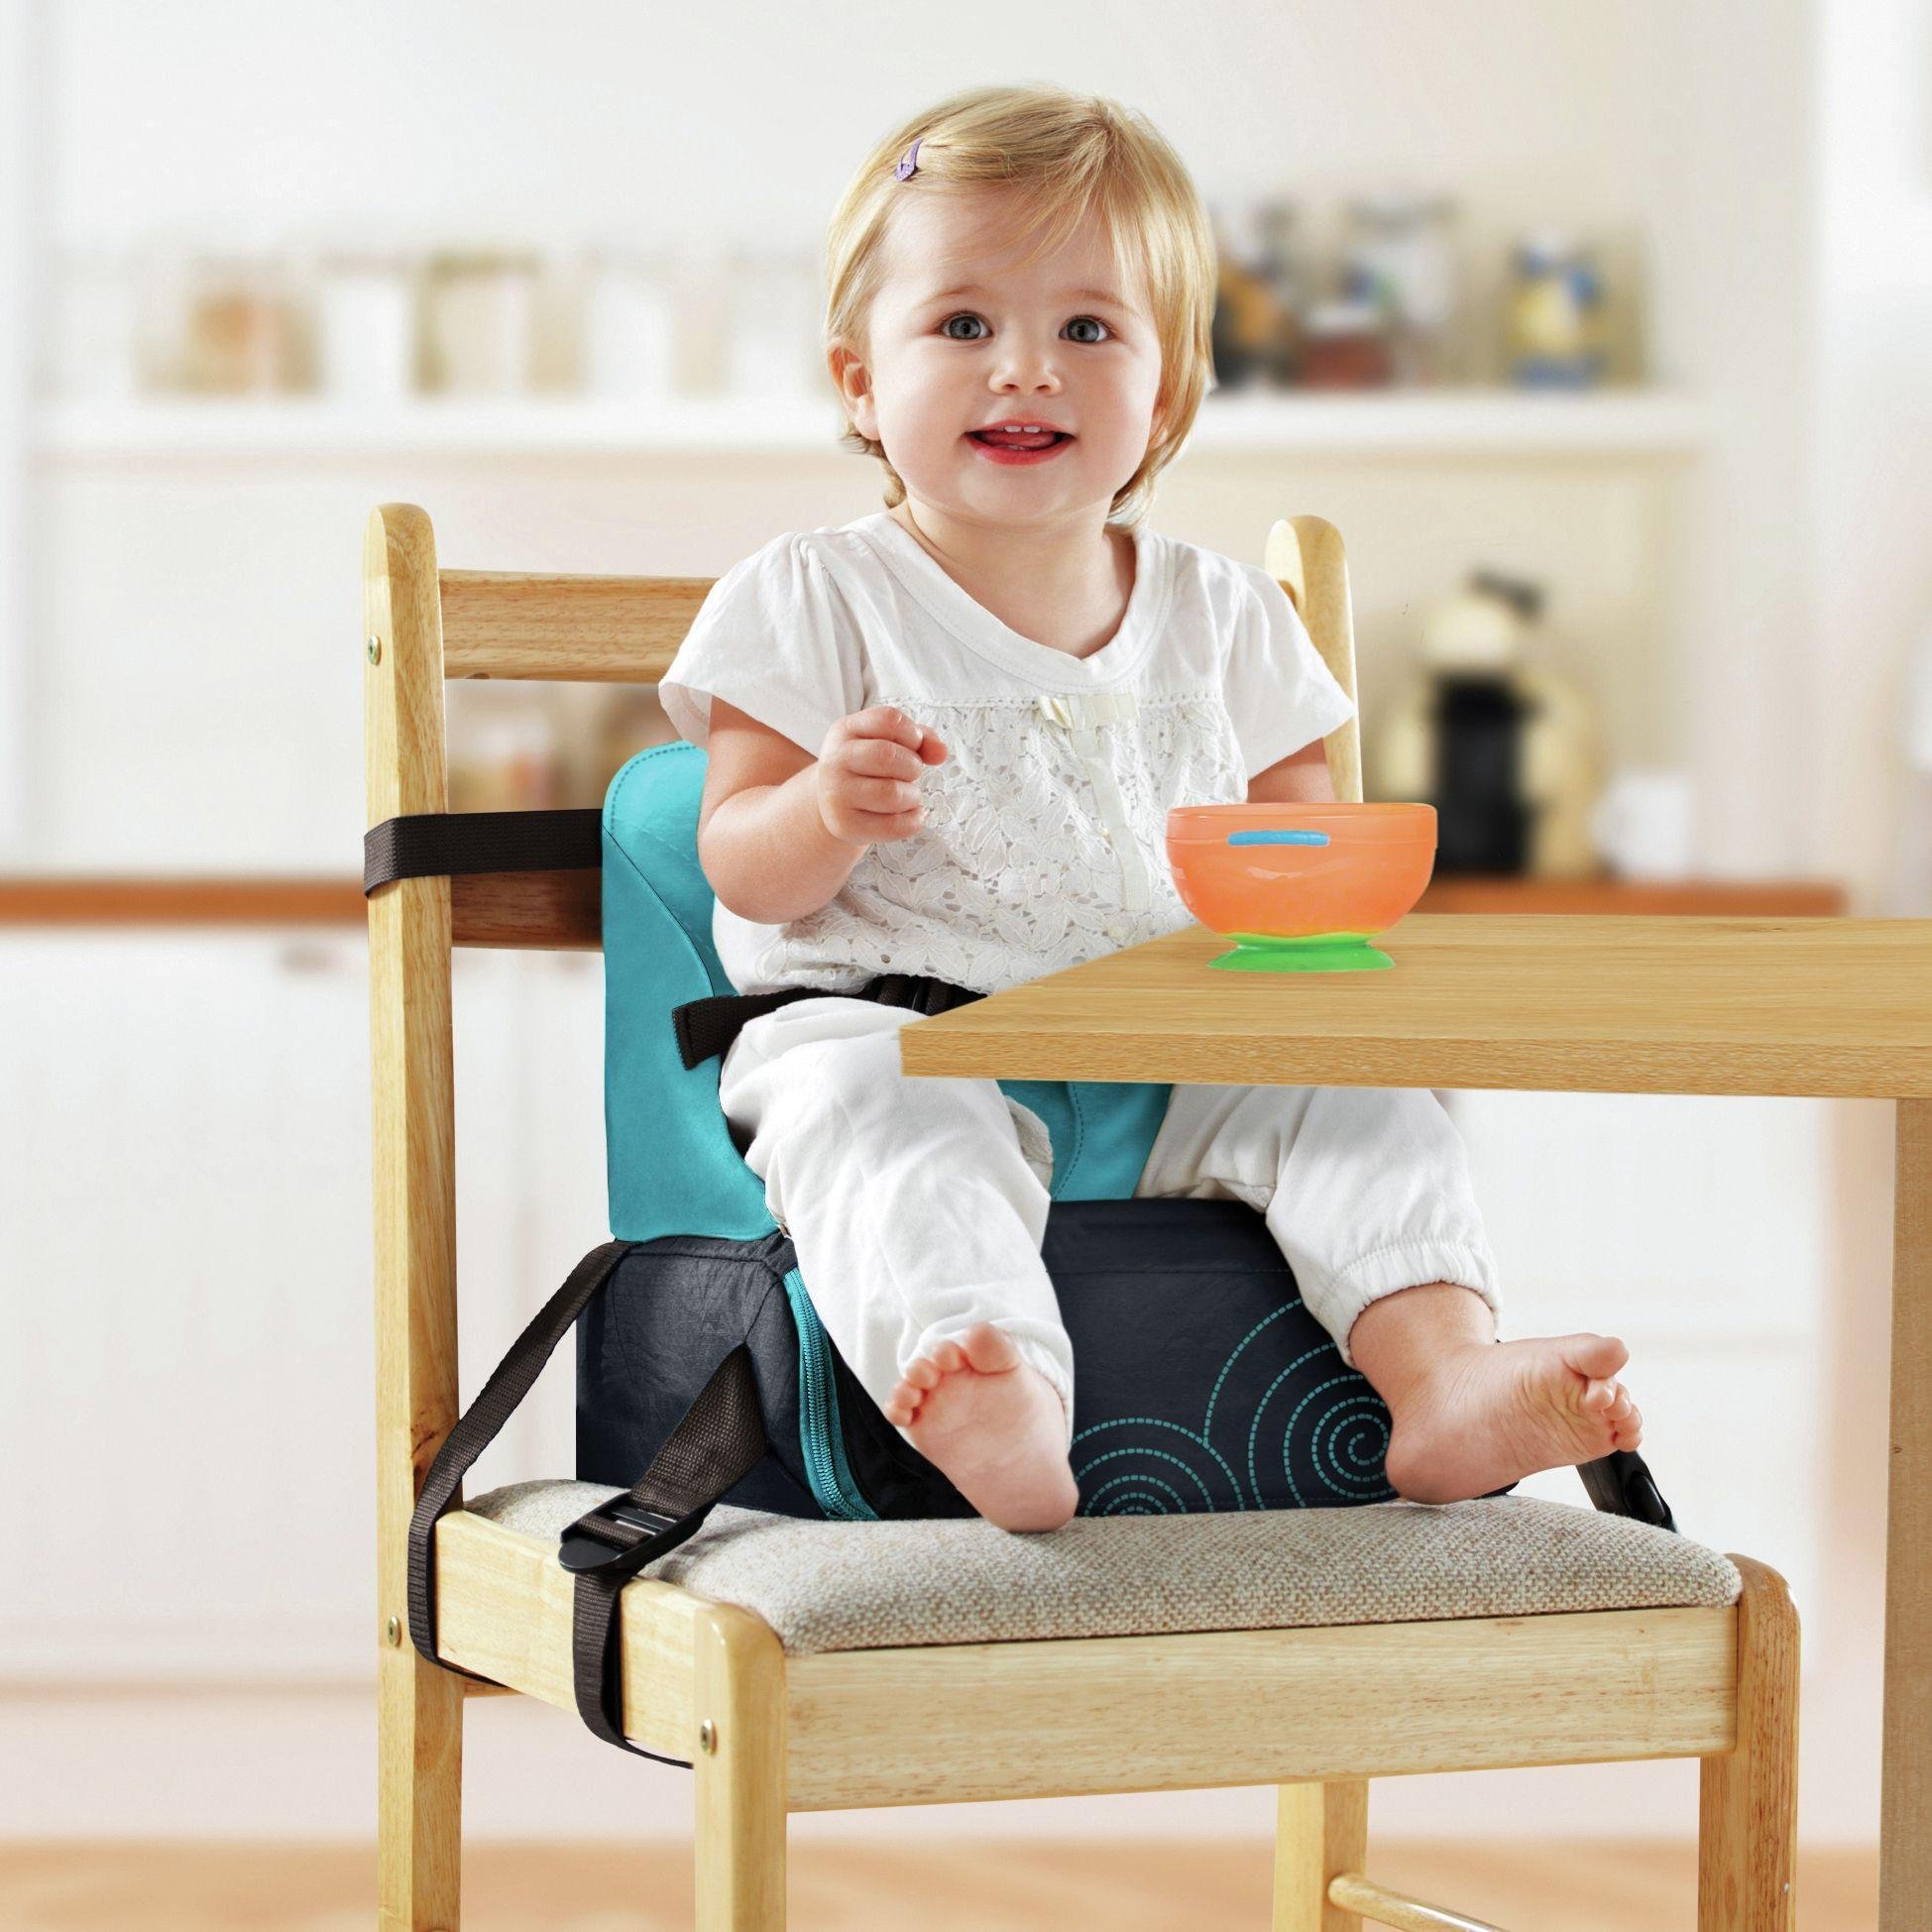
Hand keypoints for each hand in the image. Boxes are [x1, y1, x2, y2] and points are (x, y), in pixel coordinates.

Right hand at [815, 705, 948, 848]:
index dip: (912, 733)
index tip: (913, 746)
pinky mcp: (844, 825)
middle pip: (888, 755)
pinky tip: (910, 814)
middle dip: (913, 766)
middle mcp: (835, 760)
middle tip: (910, 774)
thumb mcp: (888, 743)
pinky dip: (913, 821)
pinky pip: (893, 825)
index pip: (888, 719)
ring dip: (913, 796)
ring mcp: (836, 794)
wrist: (833, 804)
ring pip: (892, 793)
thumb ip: (920, 740)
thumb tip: (941, 752)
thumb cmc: (868, 768)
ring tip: (908, 795)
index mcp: (845, 731)